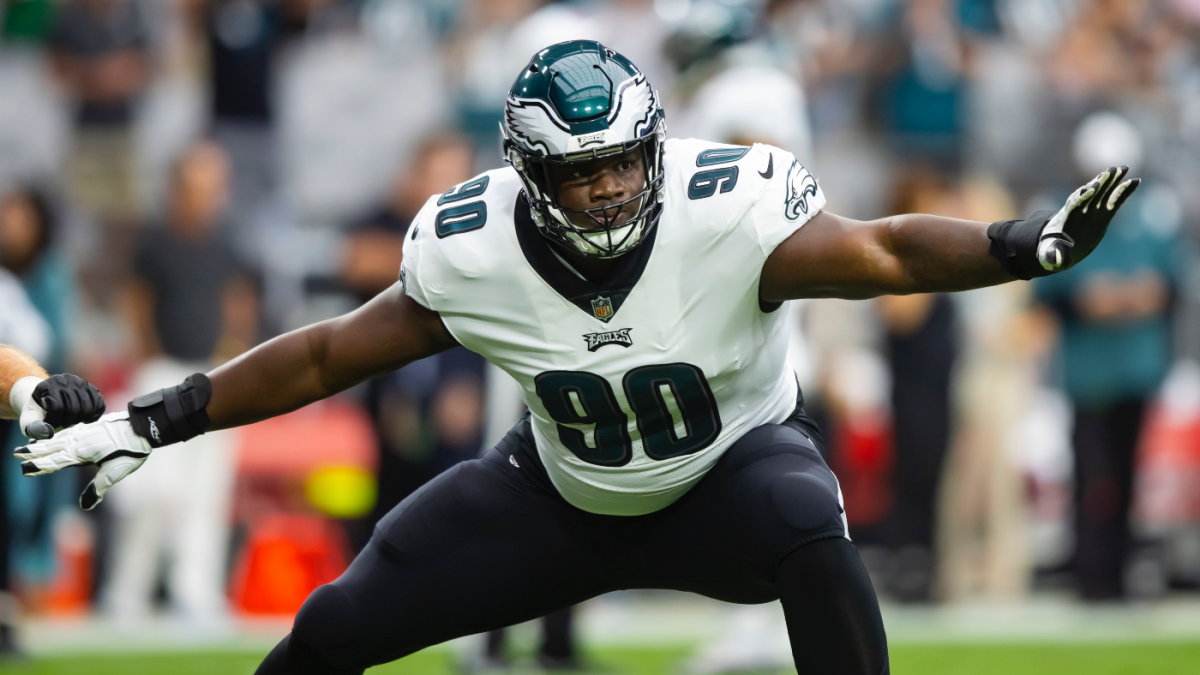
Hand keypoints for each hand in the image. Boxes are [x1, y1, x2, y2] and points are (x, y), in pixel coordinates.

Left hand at [8, 374, 105, 439]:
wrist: (46, 399)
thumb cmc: (38, 412)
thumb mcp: (29, 421)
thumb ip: (34, 428)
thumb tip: (49, 432)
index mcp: (45, 386)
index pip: (57, 408)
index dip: (55, 421)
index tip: (51, 425)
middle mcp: (63, 380)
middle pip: (74, 407)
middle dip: (69, 421)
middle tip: (63, 424)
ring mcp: (79, 382)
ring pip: (88, 406)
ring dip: (81, 419)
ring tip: (72, 421)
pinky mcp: (91, 387)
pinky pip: (99, 404)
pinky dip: (94, 415)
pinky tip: (85, 419)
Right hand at [15, 412, 151, 509]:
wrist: (143, 427)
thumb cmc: (131, 450)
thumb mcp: (115, 473)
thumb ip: (97, 488)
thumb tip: (85, 506)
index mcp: (81, 452)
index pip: (55, 461)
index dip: (39, 465)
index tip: (23, 467)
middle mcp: (79, 440)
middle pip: (52, 447)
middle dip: (35, 451)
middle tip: (16, 452)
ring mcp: (85, 432)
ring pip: (60, 439)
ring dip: (44, 443)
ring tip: (31, 444)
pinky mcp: (92, 427)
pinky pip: (69, 432)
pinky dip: (59, 435)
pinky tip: (58, 436)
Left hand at [1037, 166, 1139, 272]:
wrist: (1062, 245)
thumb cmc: (1055, 249)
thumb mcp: (1052, 254)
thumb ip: (1054, 255)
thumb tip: (1053, 259)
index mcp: (1067, 218)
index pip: (1074, 204)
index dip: (1081, 197)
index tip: (1089, 189)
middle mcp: (1081, 210)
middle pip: (1089, 193)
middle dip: (1099, 182)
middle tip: (1109, 171)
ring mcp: (1093, 210)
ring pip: (1102, 192)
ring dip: (1111, 181)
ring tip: (1123, 169)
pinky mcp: (1104, 214)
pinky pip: (1115, 200)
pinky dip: (1123, 191)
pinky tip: (1135, 181)